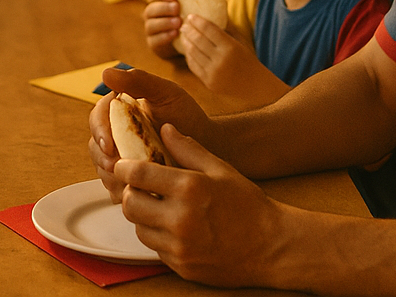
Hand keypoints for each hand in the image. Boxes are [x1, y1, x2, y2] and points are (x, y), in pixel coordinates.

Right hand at [87, 67, 212, 201]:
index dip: (99, 132)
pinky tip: (138, 194)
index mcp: (121, 110)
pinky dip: (123, 192)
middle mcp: (117, 133)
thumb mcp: (167, 93)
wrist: (209, 148)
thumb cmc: (188, 116)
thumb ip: (138, 80)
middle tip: (118, 169)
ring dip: (113, 178)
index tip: (109, 145)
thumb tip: (106, 73)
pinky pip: (115, 188)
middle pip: (96, 146)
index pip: (98, 118)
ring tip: (132, 183)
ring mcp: (122, 156)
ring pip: (103, 169)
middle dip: (104, 159)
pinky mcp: (129, 178)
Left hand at [116, 124, 286, 287]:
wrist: (272, 247)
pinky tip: (175, 228)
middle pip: (129, 204)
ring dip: (143, 217)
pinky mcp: (181, 266)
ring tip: (161, 208)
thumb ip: (188, 149)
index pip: (138, 174)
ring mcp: (180, 247)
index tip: (124, 165)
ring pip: (139, 229)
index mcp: (189, 189)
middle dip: (130, 193)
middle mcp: (180, 220)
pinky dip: (159, 237)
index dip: (124, 167)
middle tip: (141, 188)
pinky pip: (155, 248)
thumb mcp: (221, 169)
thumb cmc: (248, 205)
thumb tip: (165, 128)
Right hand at [142, 0, 182, 59]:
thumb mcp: (187, 7)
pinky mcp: (153, 44)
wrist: (183, 41)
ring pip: (151, 25)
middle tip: (177, 8)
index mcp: (156, 4)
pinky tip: (175, 33)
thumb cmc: (186, 19)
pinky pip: (155, 40)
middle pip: (150, 10)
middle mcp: (150, 17)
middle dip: (163, 8)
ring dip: (164, 22)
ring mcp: (150, 31)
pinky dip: (164, 36)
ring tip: (178, 22)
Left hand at [178, 16, 287, 105]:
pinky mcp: (209, 83)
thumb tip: (212, 13)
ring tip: (183, 35)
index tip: (190, 16)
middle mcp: (221, 60)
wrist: (255, 86)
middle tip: (183, 25)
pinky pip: (194, 66)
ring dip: (186, 42)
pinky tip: (188, 49)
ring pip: (193, 53)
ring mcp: (214, 73)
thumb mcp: (240, 41)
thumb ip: (226, 29)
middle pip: (198, 40)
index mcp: (231, 47)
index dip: (198, 21)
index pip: (209, 30)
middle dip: (189, 30)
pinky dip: (189, 56)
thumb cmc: (248, 60)